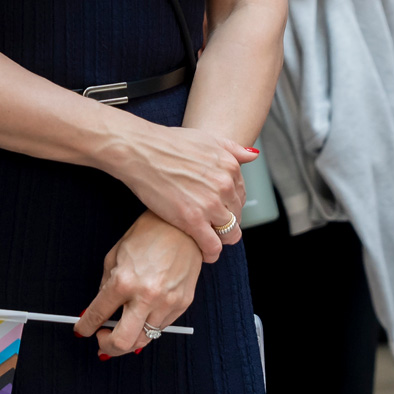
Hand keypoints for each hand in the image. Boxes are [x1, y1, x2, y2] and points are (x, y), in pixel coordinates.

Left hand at [75, 212, 203, 356]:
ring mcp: (168, 302)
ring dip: (129, 338)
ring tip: (124, 328)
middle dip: (106, 347)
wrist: (185, 226)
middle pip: (122, 342)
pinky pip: (161, 327)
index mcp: (124, 282)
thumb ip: (105, 286)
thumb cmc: (150, 235)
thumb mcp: (115, 256)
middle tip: (102, 339)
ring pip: (143, 339)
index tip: (83, 330)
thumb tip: (99, 311)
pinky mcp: (183, 303)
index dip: (85, 327)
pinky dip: (148, 326)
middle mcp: (146, 296)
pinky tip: (143, 315)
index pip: (97, 316)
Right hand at [110, 122, 253, 260]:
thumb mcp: (208, 139)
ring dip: (221, 238)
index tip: (220, 209)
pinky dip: (211, 253)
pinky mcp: (192, 220)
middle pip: (236, 214)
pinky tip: (206, 254)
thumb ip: (233, 149)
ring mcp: (210, 204)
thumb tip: (252, 155)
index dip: (231, 205)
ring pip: (229, 232)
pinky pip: (212, 245)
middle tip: (212, 225)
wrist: (141, 152)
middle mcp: (225, 186)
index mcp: (230, 167)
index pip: (241, 195)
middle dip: (226, 221)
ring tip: (210, 240)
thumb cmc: (169, 144)